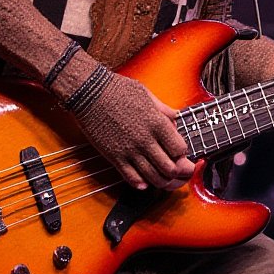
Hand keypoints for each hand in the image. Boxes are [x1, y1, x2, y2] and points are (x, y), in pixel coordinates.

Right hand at [73, 72, 194, 191]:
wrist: (90, 93)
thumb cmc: (117, 89)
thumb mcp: (146, 93)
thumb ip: (163, 109)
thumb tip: (175, 118)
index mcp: (156, 122)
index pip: (179, 149)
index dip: (183, 154)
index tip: (181, 153)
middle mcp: (145, 139)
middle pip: (169, 168)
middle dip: (179, 173)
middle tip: (181, 173)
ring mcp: (129, 150)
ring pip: (153, 177)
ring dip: (163, 182)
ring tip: (166, 180)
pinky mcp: (114, 157)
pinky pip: (131, 178)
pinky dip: (141, 184)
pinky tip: (145, 182)